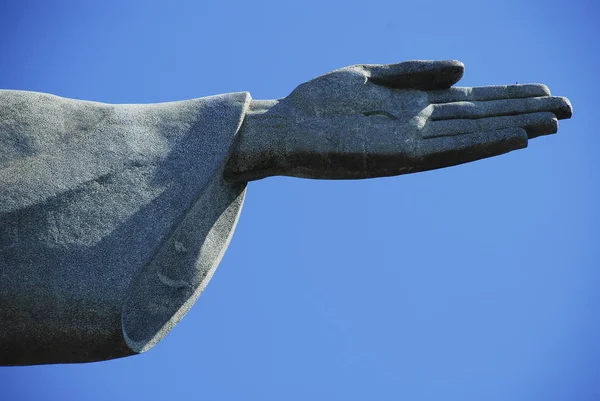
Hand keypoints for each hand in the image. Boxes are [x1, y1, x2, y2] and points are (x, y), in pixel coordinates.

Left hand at [225, 60, 571, 180]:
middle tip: (569, 110)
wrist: (278, 129)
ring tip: (553, 123)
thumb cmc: (317, 103)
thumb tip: (465, 68)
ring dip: (512, 129)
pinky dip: (482, 144)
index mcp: (411, 106)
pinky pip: (447, 150)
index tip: (544, 91)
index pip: (469, 101)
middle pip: (479, 118)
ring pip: (471, 135)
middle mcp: (417, 127)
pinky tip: (513, 137)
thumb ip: (414, 72)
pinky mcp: (395, 156)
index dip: (507, 96)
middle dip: (522, 112)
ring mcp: (409, 143)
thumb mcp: (367, 75)